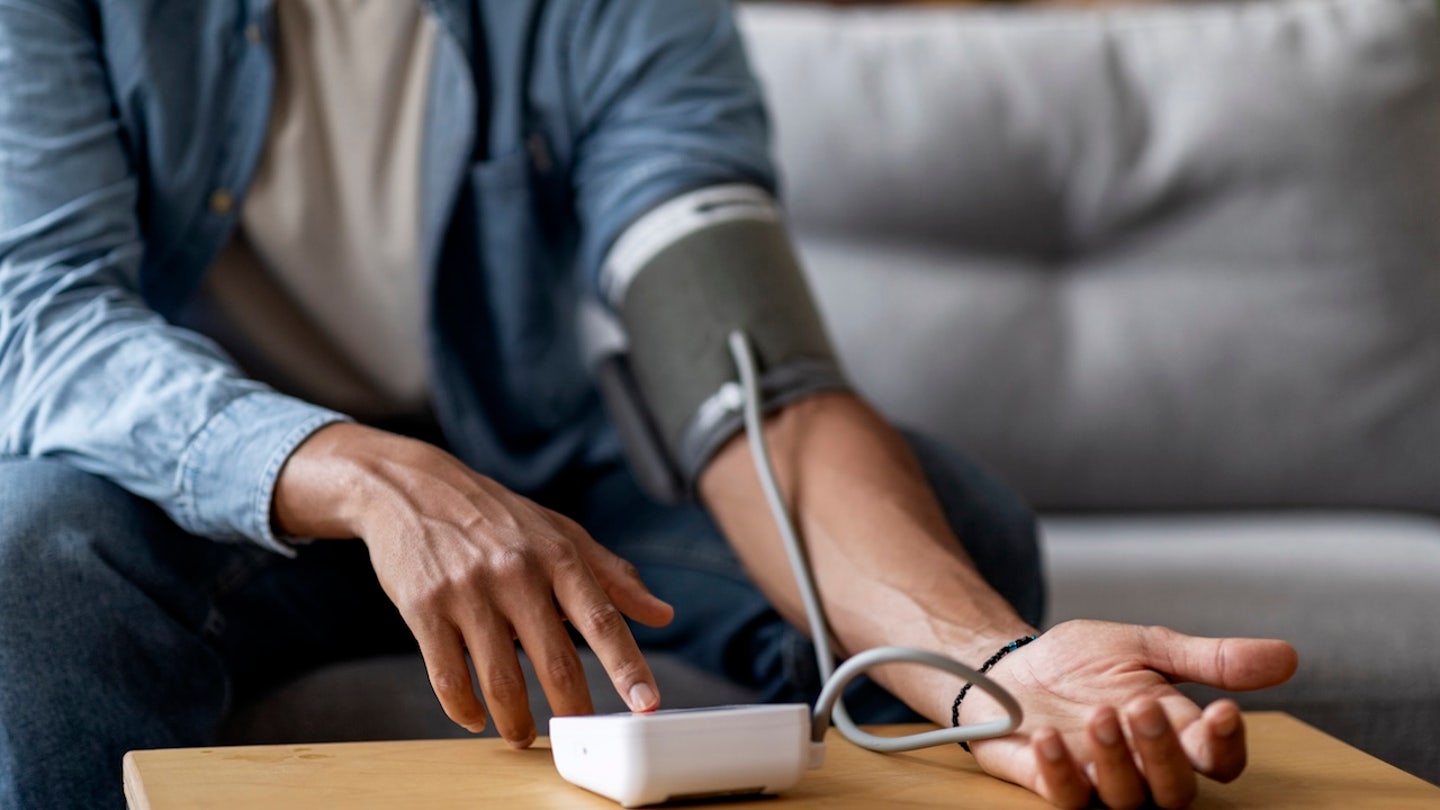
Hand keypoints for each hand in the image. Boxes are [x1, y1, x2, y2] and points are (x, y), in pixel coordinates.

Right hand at [274, 423, 674, 745]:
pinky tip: (475, 718)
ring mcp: (469, 591)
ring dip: (515, 722)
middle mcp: (517, 572)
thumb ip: (613, 577)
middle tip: (580, 737)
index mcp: (558, 555)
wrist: (412, 487)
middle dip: (572, 710)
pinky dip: (464, 708)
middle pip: (556, 661)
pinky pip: (447, 676)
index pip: (602, 619)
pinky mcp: (425, 607)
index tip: (647, 705)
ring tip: (523, 736)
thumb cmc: (498, 517)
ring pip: (502, 679)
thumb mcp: (561, 533)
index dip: (627, 666)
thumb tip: (663, 615)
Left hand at [958, 620, 1297, 808]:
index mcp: (1176, 734)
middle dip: (1164, 752)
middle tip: (1143, 706)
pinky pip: (1064, 796)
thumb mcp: (1146, 647)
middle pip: (1177, 790)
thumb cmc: (1083, 661)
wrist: (1011, 662)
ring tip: (1098, 716)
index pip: (1219, 761)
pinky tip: (1048, 739)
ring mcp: (1096, 779)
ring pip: (1125, 798)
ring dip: (1115, 759)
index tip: (1222, 711)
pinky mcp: (1051, 782)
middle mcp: (1142, 767)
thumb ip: (1209, 659)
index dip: (1226, 745)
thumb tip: (1288, 657)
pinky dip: (1059, 772)